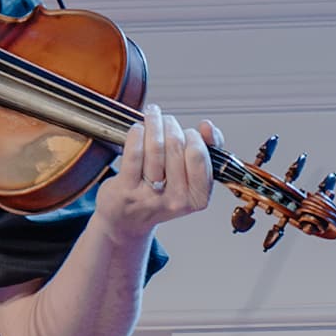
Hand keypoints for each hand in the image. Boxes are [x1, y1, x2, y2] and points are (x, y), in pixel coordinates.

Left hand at [95, 108, 217, 240]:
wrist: (127, 219)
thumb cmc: (162, 191)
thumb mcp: (191, 177)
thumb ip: (208, 150)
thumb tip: (208, 127)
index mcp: (197, 198)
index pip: (199, 155)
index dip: (193, 136)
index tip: (187, 132)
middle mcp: (175, 200)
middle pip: (176, 146)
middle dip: (171, 125)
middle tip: (166, 120)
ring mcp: (150, 196)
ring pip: (155, 146)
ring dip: (153, 124)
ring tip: (152, 116)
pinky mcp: (126, 190)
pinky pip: (134, 152)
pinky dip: (136, 133)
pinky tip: (138, 129)